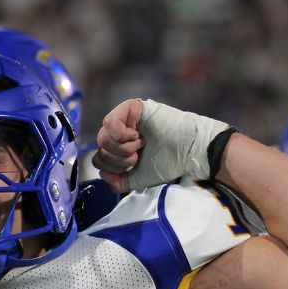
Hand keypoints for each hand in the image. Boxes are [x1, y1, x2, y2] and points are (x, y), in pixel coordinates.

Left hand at [93, 99, 230, 191]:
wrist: (188, 151)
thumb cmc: (168, 162)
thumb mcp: (138, 177)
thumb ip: (119, 181)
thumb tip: (102, 175)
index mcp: (121, 145)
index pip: (100, 158)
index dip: (113, 167)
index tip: (133, 165)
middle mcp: (120, 129)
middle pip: (100, 147)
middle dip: (119, 159)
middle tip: (138, 156)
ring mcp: (125, 117)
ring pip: (102, 136)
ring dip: (123, 148)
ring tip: (140, 145)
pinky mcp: (130, 107)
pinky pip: (110, 122)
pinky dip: (122, 135)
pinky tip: (138, 136)